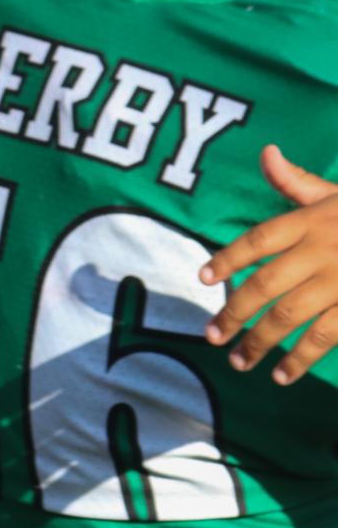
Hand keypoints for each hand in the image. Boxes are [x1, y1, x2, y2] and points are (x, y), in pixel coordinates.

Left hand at [202, 144, 337, 382]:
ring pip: (290, 315)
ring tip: (239, 361)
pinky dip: (301, 359)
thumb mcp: (335, 193)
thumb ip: (297, 181)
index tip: (202, 278)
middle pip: (266, 284)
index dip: (228, 258)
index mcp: (310, 221)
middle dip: (235, 312)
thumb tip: (266, 152)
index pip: (258, 239)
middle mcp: (320, 252)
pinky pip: (325, 338)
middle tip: (212, 335)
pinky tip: (282, 374)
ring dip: (260, 341)